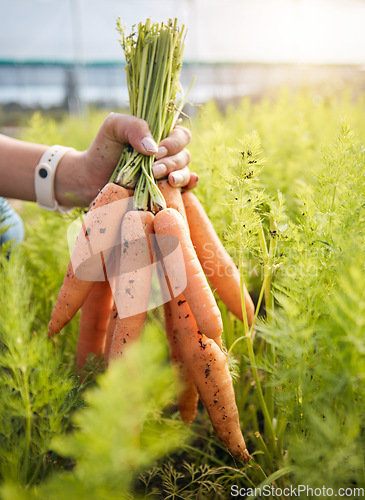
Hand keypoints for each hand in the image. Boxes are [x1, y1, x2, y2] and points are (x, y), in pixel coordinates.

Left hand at [56, 113, 197, 206]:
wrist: (91, 178)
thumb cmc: (104, 149)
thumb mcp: (114, 127)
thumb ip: (134, 126)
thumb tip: (154, 148)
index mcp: (160, 136)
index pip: (180, 135)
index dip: (174, 143)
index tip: (157, 151)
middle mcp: (168, 154)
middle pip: (185, 155)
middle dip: (172, 162)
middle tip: (154, 169)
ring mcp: (168, 174)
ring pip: (185, 172)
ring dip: (179, 176)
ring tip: (165, 180)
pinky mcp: (165, 192)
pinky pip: (185, 189)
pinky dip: (190, 185)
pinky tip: (188, 184)